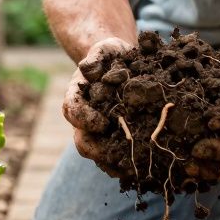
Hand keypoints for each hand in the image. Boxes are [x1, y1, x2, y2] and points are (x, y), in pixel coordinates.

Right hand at [63, 37, 131, 174]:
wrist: (122, 64)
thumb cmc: (111, 55)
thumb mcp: (104, 49)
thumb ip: (96, 56)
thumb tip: (89, 68)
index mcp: (77, 98)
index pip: (73, 111)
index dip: (84, 119)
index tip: (102, 123)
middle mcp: (85, 120)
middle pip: (83, 142)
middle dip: (97, 151)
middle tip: (116, 156)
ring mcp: (101, 133)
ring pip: (100, 155)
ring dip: (114, 164)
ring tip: (132, 169)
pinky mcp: (119, 138)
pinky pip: (119, 157)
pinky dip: (130, 164)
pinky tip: (146, 168)